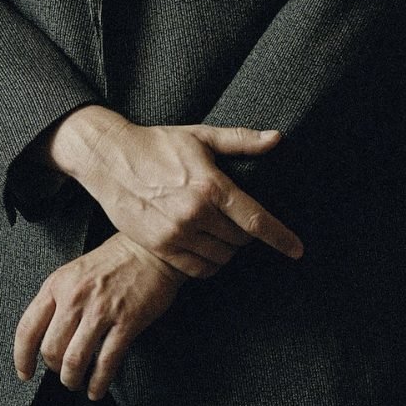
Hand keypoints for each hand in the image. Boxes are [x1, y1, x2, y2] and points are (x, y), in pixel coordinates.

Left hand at [13, 235, 184, 399]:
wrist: (149, 249)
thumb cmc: (111, 263)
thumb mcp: (72, 273)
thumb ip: (56, 301)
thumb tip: (44, 337)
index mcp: (56, 285)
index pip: (27, 328)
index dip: (22, 357)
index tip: (24, 373)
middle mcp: (74, 298)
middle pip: (50, 349)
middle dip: (53, 369)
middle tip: (61, 373)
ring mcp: (101, 310)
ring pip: (74, 360)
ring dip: (72, 379)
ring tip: (76, 383)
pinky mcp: (127, 321)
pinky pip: (107, 362)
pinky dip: (98, 382)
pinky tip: (96, 390)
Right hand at [44, 105, 303, 277]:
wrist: (109, 159)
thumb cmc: (157, 144)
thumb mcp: (201, 136)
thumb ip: (241, 141)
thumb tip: (276, 139)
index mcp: (211, 186)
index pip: (256, 220)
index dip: (280, 237)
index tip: (296, 250)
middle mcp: (195, 213)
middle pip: (239, 241)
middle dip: (245, 234)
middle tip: (236, 221)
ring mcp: (175, 233)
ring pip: (220, 257)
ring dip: (227, 250)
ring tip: (219, 234)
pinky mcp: (159, 246)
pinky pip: (197, 269)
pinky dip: (208, 264)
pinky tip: (206, 249)